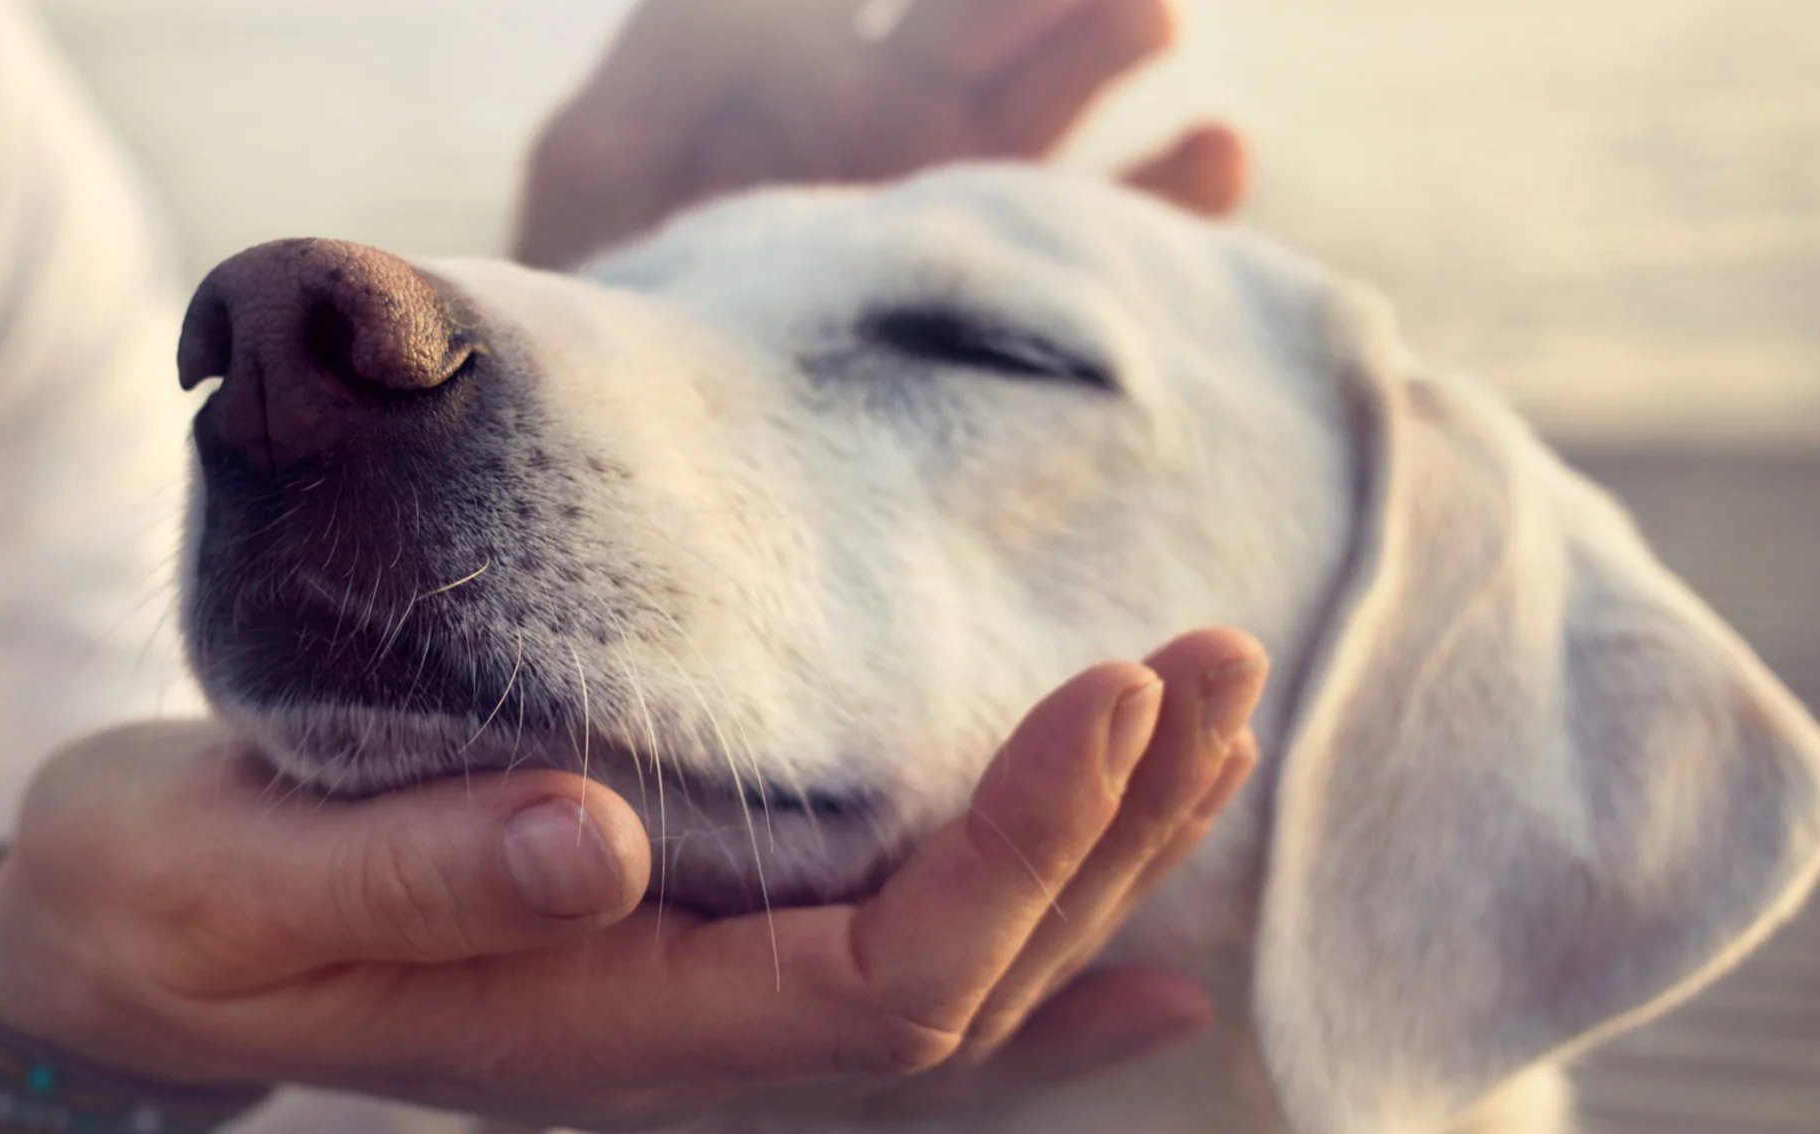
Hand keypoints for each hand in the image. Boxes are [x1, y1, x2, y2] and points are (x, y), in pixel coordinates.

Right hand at [0, 629, 1266, 1128]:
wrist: (118, 947)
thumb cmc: (165, 903)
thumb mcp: (238, 880)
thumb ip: (413, 874)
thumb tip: (596, 837)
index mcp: (600, 1026)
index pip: (878, 978)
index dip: (1017, 853)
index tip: (1107, 691)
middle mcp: (678, 1044)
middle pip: (964, 981)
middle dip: (1109, 830)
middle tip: (1213, 657)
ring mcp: (689, 1016)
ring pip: (955, 978)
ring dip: (1099, 862)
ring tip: (1211, 726)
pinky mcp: (675, 959)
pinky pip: (897, 987)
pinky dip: (1039, 964)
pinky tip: (1152, 955)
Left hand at [515, 0, 1247, 268]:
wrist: (636, 459)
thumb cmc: (600, 307)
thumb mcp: (602, 163)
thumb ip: (676, 54)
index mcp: (808, 78)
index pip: (904, 4)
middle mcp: (902, 133)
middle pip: (989, 31)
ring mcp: (966, 219)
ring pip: (1059, 110)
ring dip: (1108, 46)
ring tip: (1152, 15)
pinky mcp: (1019, 315)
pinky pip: (1117, 242)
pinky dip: (1175, 189)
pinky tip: (1219, 148)